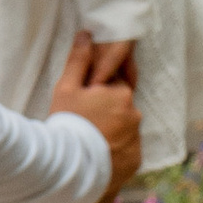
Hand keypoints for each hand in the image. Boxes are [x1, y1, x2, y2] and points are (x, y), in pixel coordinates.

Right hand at [48, 28, 142, 186]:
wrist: (69, 168)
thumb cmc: (66, 123)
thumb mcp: (66, 88)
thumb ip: (79, 61)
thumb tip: (86, 34)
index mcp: (122, 93)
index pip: (114, 85)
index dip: (97, 92)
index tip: (84, 102)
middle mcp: (135, 115)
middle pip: (121, 108)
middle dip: (107, 112)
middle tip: (84, 123)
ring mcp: (137, 140)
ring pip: (124, 130)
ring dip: (112, 132)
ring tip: (89, 142)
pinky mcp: (135, 161)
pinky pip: (127, 152)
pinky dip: (116, 152)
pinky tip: (98, 155)